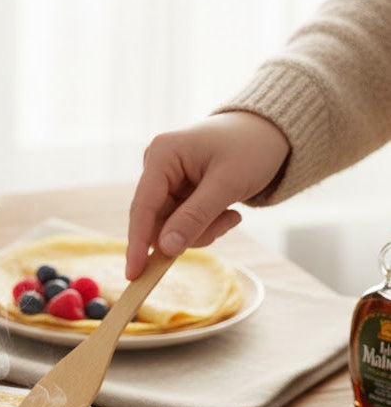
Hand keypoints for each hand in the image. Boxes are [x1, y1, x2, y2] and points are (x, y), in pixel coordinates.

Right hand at [125, 111, 289, 277]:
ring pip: (170, 226)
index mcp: (162, 155)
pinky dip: (204, 224)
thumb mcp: (228, 184)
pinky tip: (227, 211)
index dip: (138, 243)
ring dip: (202, 229)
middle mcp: (156, 166)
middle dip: (190, 232)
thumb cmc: (252, 148)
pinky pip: (180, 222)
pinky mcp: (175, 190)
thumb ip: (194, 217)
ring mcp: (165, 179)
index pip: (143, 207)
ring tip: (232, 215)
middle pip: (157, 221)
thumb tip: (165, 249)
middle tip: (227, 223)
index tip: (134, 274)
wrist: (271, 132)